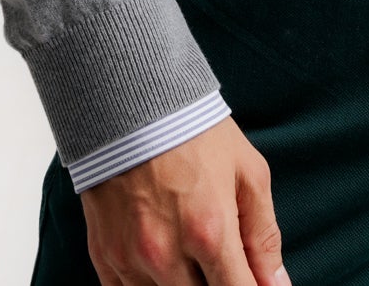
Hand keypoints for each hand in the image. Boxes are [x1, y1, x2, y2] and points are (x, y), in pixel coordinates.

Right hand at [79, 115, 290, 285]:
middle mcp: (167, 255)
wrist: (131, 101)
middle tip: (221, 260)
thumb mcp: (248, 172)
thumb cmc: (196, 133)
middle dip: (217, 284)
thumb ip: (264, 236)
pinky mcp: (103, 257)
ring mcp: (130, 260)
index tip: (253, 283)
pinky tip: (161, 262)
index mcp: (210, 233)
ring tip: (191, 252)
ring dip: (184, 285)